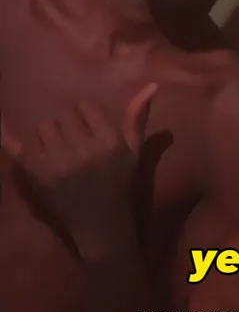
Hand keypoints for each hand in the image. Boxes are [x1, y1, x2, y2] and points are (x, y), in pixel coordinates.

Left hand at [2, 83, 157, 260]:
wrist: (102, 226)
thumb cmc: (121, 185)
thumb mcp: (134, 152)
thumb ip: (137, 118)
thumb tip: (151, 85)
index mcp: (109, 141)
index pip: (85, 105)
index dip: (86, 114)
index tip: (90, 128)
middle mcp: (83, 150)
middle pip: (63, 115)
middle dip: (69, 124)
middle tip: (75, 141)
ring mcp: (59, 164)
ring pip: (44, 127)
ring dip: (50, 135)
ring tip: (60, 149)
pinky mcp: (41, 177)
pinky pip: (20, 148)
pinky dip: (9, 139)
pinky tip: (2, 128)